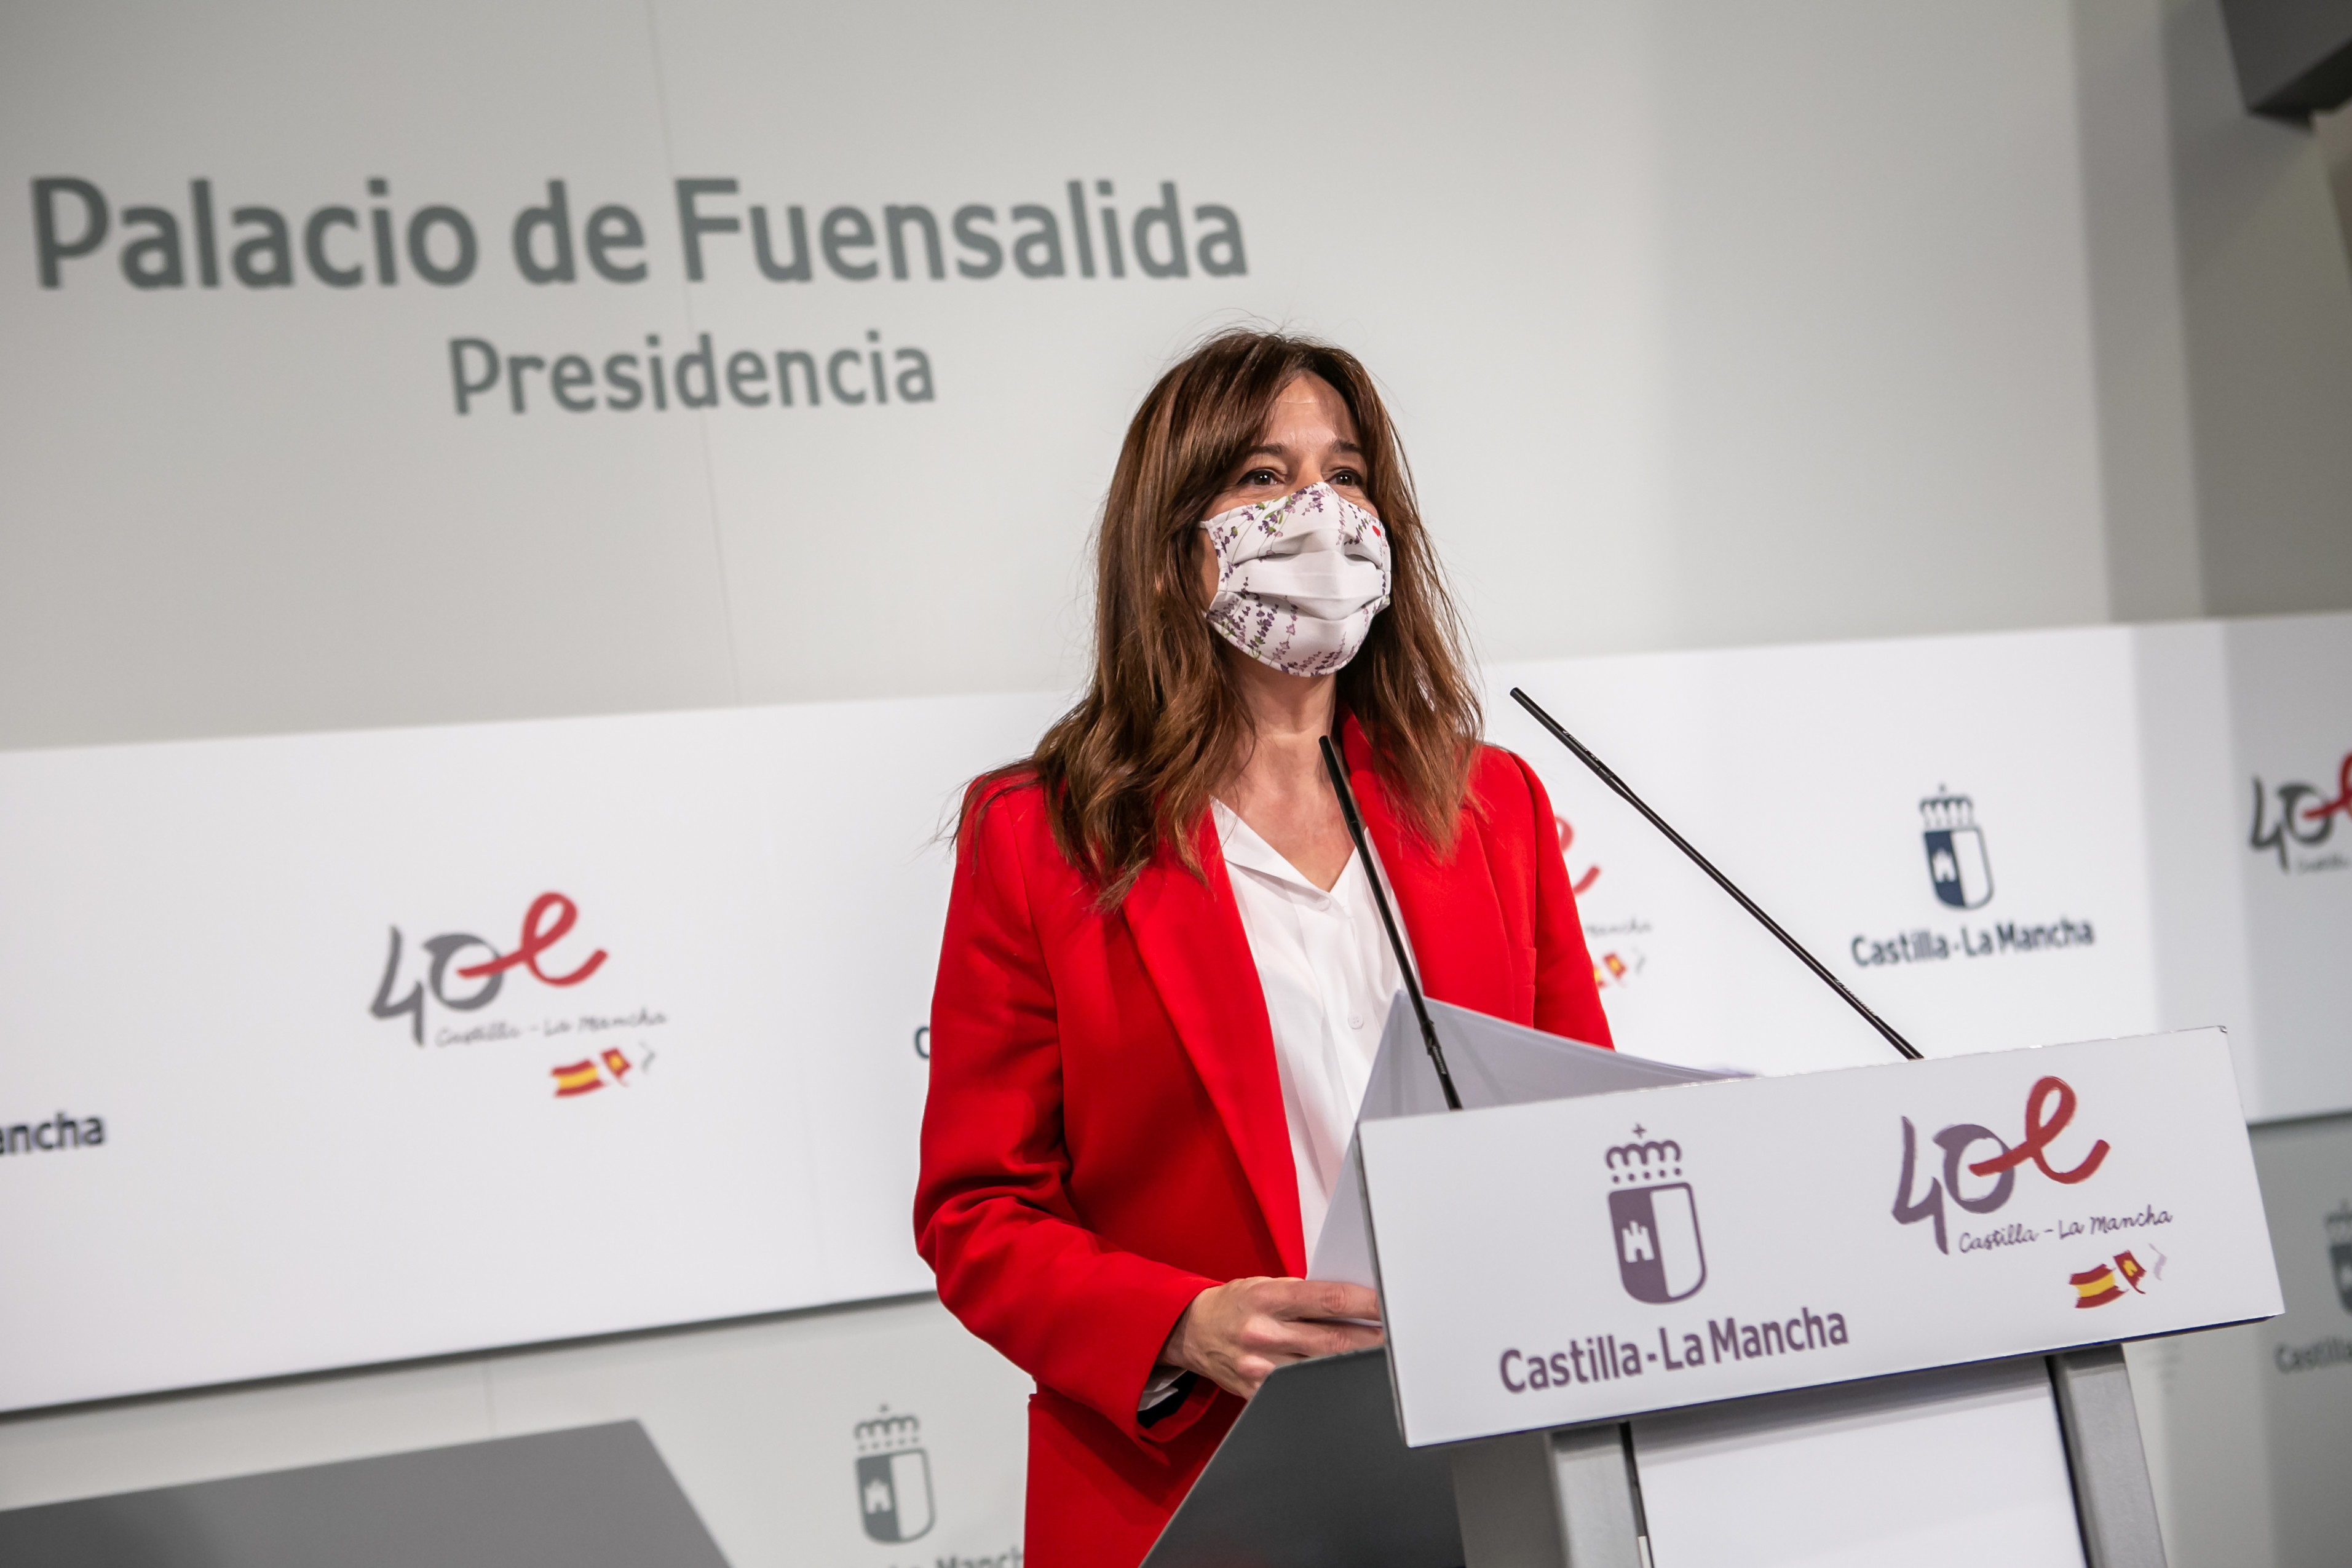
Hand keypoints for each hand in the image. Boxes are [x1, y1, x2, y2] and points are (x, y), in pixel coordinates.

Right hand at [1160, 1277, 1382, 1399]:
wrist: (1191, 1331)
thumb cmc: (1236, 1304)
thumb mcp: (1265, 1286)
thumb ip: (1304, 1294)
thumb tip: (1354, 1302)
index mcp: (1267, 1297)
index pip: (1328, 1299)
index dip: (1365, 1303)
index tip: (1390, 1305)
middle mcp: (1263, 1332)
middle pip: (1333, 1339)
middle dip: (1373, 1339)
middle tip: (1400, 1339)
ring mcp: (1260, 1366)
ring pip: (1322, 1370)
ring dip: (1355, 1365)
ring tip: (1381, 1362)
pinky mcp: (1257, 1392)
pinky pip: (1300, 1392)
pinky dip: (1327, 1386)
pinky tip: (1345, 1382)